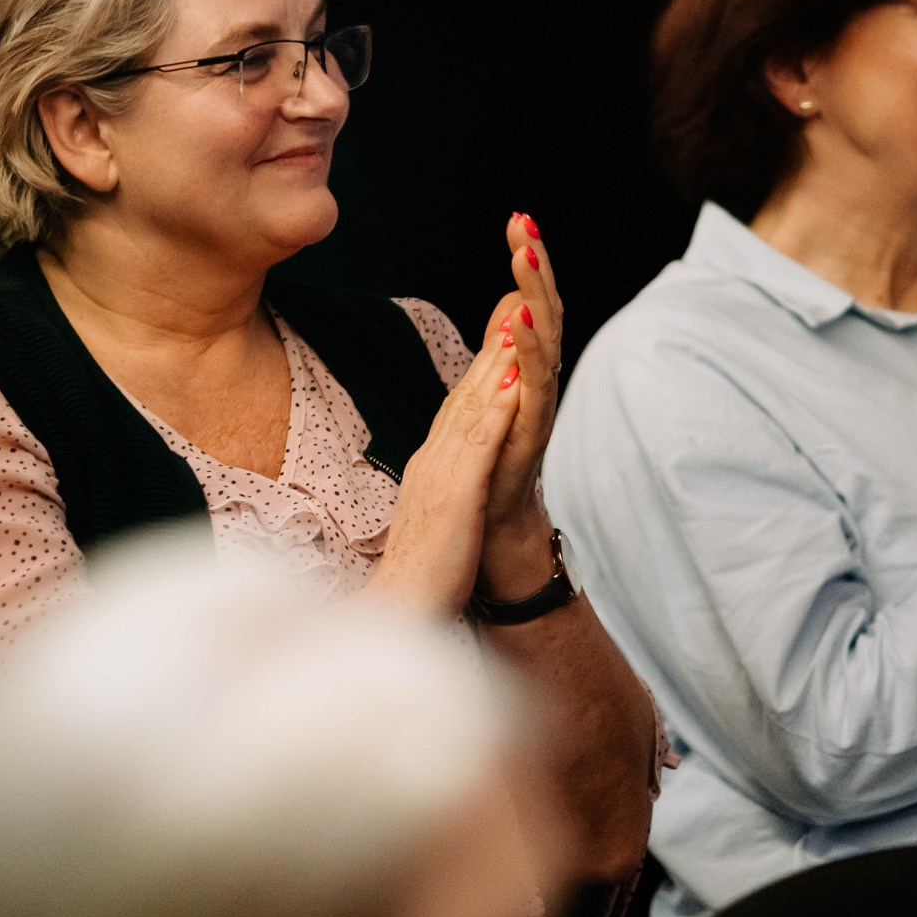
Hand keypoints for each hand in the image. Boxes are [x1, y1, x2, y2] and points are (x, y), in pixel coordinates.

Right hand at [365, 319, 526, 619]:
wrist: (397, 618)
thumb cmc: (421, 581)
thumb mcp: (438, 525)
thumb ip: (447, 496)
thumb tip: (457, 486)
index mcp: (431, 470)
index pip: (460, 409)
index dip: (483, 367)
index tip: (505, 329)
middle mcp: (432, 463)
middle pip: (465, 395)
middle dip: (492, 346)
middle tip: (517, 298)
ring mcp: (440, 478)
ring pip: (471, 409)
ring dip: (495, 362)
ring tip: (519, 319)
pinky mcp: (453, 499)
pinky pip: (478, 448)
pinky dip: (495, 411)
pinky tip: (515, 382)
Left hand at [476, 212, 565, 596]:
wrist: (493, 527)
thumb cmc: (493, 459)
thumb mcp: (493, 388)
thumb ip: (506, 344)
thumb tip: (515, 298)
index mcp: (526, 365)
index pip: (532, 301)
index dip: (529, 261)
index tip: (519, 218)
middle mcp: (539, 378)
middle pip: (545, 308)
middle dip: (536, 263)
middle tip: (524, 221)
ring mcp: (538, 402)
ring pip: (545, 339)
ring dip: (535, 295)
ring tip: (524, 256)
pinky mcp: (532, 429)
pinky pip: (535, 384)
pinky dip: (531, 350)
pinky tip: (523, 320)